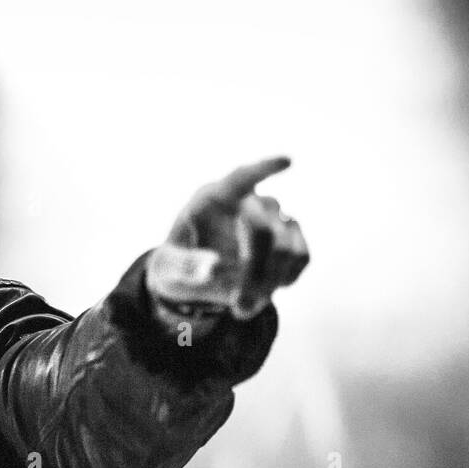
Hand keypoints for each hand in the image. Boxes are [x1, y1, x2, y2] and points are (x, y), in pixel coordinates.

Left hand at [147, 156, 308, 321]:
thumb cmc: (176, 264)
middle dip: (253, 272)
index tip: (286, 162)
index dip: (263, 169)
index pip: (241, 177)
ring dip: (269, 283)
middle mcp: (247, 202)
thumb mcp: (167, 268)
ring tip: (242, 306)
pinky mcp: (289, 239)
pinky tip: (266, 292)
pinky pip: (301, 256)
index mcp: (213, 198)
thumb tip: (213, 268)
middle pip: (262, 232)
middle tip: (238, 305)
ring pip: (287, 247)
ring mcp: (272, 218)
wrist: (193, 279)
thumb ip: (185, 266)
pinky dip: (286, 279)